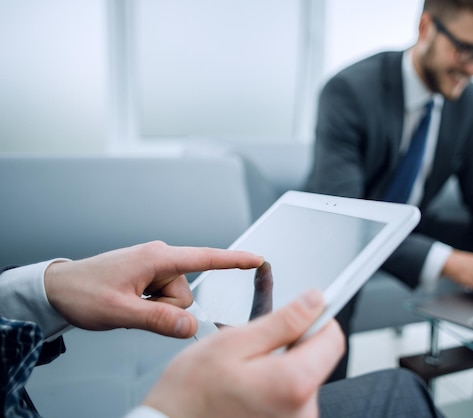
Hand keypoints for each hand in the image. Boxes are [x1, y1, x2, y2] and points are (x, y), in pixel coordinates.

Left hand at [44, 241, 262, 337]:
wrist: (57, 288)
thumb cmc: (82, 293)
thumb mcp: (120, 312)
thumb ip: (158, 319)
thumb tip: (190, 325)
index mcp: (157, 258)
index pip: (204, 258)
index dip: (233, 260)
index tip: (257, 259)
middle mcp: (159, 257)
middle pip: (186, 293)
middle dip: (167, 308)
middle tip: (135, 309)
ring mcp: (153, 266)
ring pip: (176, 299)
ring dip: (157, 308)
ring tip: (129, 305)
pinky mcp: (148, 275)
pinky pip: (164, 297)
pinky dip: (152, 305)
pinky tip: (131, 304)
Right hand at [143, 289, 344, 417]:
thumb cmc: (191, 394)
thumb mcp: (233, 343)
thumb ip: (282, 322)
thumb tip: (314, 302)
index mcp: (294, 384)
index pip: (333, 338)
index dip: (316, 317)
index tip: (301, 309)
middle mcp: (304, 411)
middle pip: (317, 358)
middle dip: (291, 344)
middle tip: (253, 347)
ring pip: (302, 376)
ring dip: (280, 366)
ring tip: (245, 373)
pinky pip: (291, 396)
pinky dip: (274, 386)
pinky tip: (248, 389)